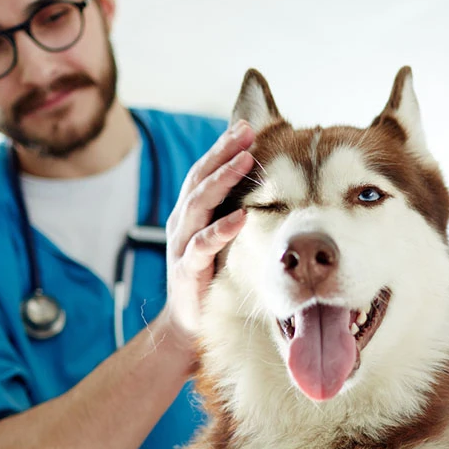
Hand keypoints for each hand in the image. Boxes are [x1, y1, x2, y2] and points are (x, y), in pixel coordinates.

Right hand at [162, 120, 255, 342]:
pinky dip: (222, 230)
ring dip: (223, 180)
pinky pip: (204, 246)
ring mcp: (183, 245)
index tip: (247, 126)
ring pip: (199, 204)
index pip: (206, 171)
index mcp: (191, 213)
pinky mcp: (188, 271)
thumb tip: (266, 186)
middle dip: (223, 152)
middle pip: (200, 178)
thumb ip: (234, 212)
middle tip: (247, 131)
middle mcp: (183, 223)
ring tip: (245, 160)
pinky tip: (241, 218)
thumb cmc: (211, 278)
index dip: (223, 147)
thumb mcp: (222, 239)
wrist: (189, 323)